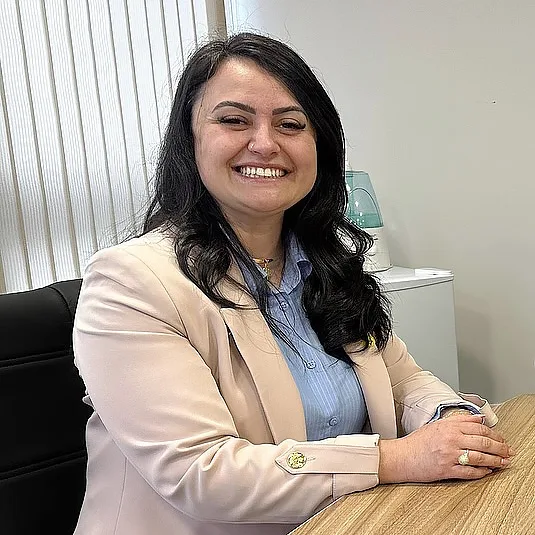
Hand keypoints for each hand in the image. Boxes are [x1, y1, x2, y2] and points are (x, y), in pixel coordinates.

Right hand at [378, 414, 513, 483]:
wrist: (402, 456)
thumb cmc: (417, 442)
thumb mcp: (437, 425)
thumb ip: (459, 421)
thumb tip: (479, 419)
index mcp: (448, 426)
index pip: (478, 427)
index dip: (494, 433)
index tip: (501, 438)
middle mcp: (450, 439)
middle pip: (482, 441)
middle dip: (500, 447)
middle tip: (508, 451)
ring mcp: (449, 455)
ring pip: (480, 457)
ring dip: (495, 460)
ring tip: (504, 462)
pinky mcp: (447, 470)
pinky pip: (470, 472)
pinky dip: (482, 472)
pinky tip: (488, 471)